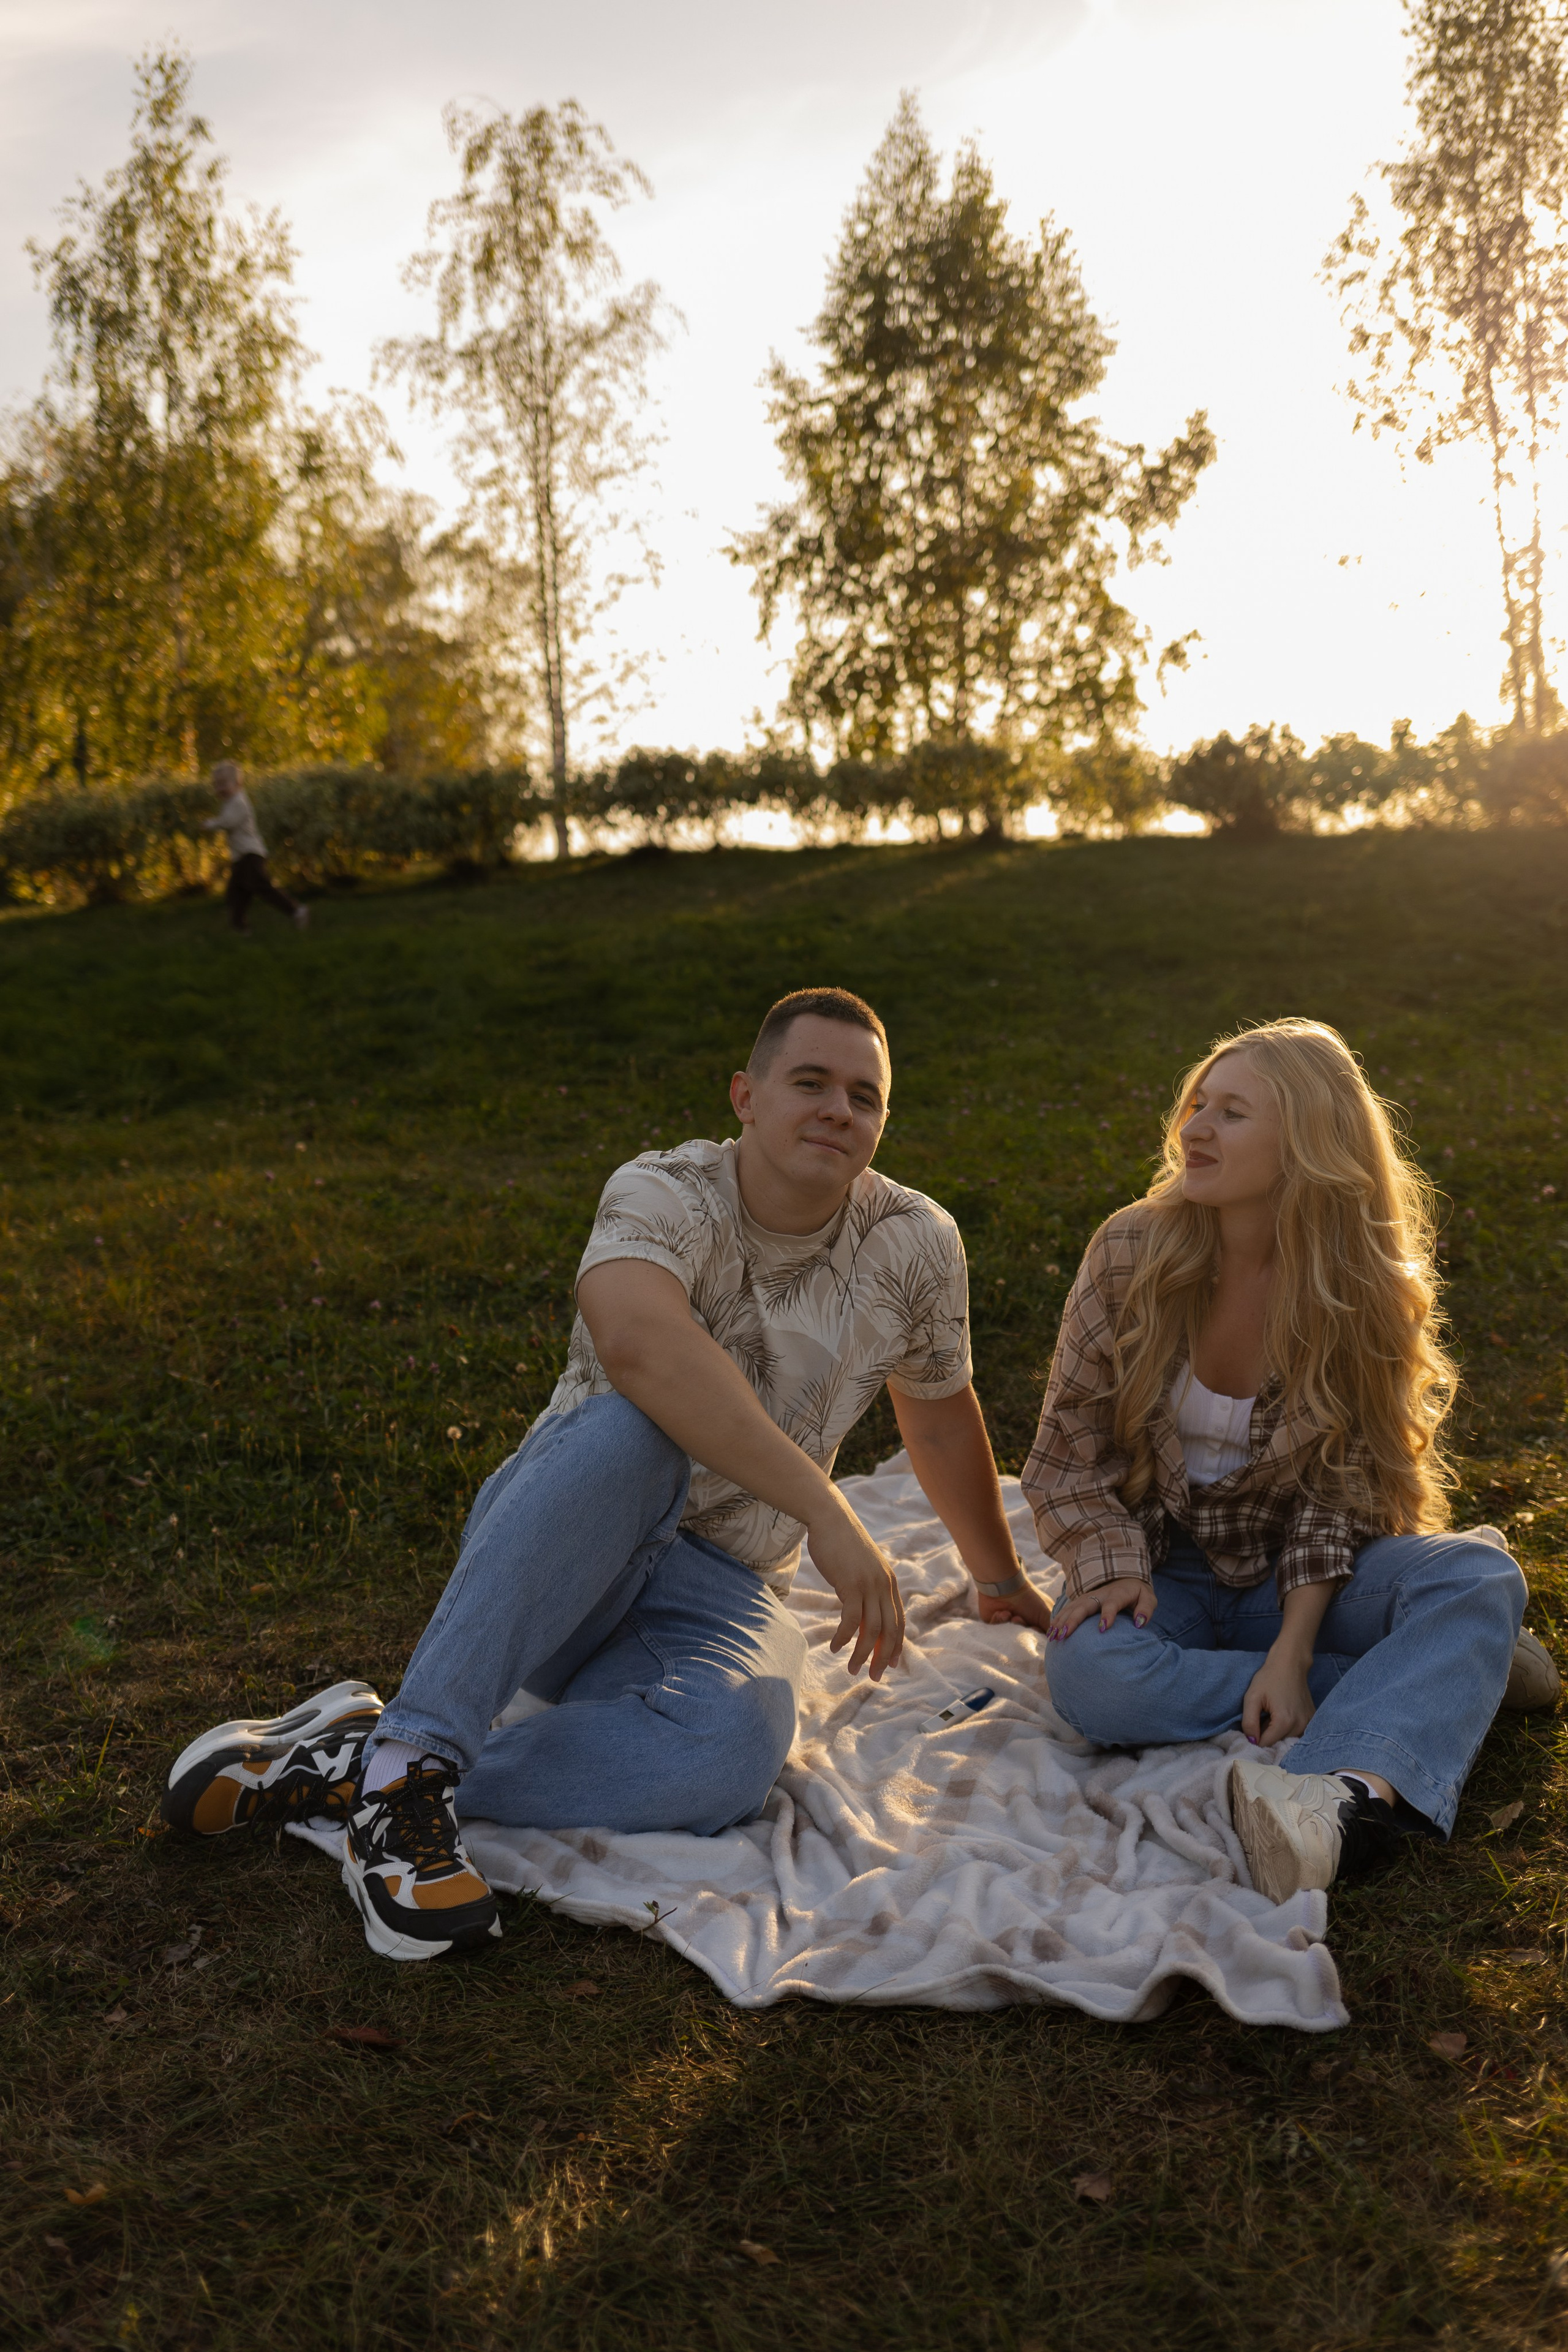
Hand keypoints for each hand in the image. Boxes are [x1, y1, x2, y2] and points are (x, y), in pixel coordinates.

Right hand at [809, 1504, 905, 1679]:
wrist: (830, 1517)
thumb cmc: (842, 1544)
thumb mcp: (862, 1568)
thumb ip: (868, 1589)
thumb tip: (863, 1614)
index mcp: (889, 1583)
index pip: (898, 1622)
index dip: (895, 1646)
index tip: (888, 1665)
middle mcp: (884, 1586)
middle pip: (889, 1630)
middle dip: (882, 1658)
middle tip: (872, 1677)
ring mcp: (869, 1585)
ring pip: (871, 1629)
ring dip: (862, 1654)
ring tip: (851, 1669)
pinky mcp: (851, 1584)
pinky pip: (850, 1619)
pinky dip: (844, 1637)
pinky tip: (836, 1647)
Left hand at [977, 1578, 1053, 1633]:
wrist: (1005, 1585)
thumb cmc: (1029, 1599)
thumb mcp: (1046, 1614)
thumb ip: (1052, 1630)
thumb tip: (1055, 1641)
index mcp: (1036, 1622)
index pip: (1038, 1638)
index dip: (1036, 1637)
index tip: (1035, 1629)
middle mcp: (1023, 1624)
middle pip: (1024, 1639)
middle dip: (1022, 1630)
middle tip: (1019, 1619)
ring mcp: (1009, 1624)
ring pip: (1010, 1635)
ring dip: (1011, 1625)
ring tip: (1010, 1615)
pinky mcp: (995, 1624)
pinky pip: (996, 1631)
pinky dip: (1000, 1621)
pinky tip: (1002, 1612)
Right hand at [1048, 1575, 1156, 1641]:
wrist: (1125, 1577)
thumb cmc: (1137, 1593)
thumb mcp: (1147, 1598)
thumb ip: (1146, 1609)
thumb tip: (1140, 1623)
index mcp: (1118, 1594)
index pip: (1112, 1604)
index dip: (1107, 1615)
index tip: (1102, 1629)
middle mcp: (1099, 1594)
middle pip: (1084, 1606)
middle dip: (1073, 1620)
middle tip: (1064, 1635)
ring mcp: (1088, 1596)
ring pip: (1072, 1607)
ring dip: (1062, 1621)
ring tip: (1054, 1636)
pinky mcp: (1081, 1600)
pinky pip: (1067, 1609)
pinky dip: (1058, 1618)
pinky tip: (1052, 1630)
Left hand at [1241, 1648, 1315, 1744]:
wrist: (1290, 1663)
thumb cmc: (1269, 1678)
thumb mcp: (1252, 1697)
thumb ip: (1249, 1722)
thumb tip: (1252, 1742)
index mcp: (1285, 1722)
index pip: (1265, 1744)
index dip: (1255, 1736)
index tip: (1253, 1724)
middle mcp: (1300, 1726)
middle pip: (1277, 1742)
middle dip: (1267, 1733)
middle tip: (1263, 1715)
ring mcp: (1309, 1723)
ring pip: (1286, 1738)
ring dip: (1277, 1731)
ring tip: (1273, 1712)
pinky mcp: (1312, 1719)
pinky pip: (1296, 1732)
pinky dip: (1287, 1727)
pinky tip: (1283, 1712)